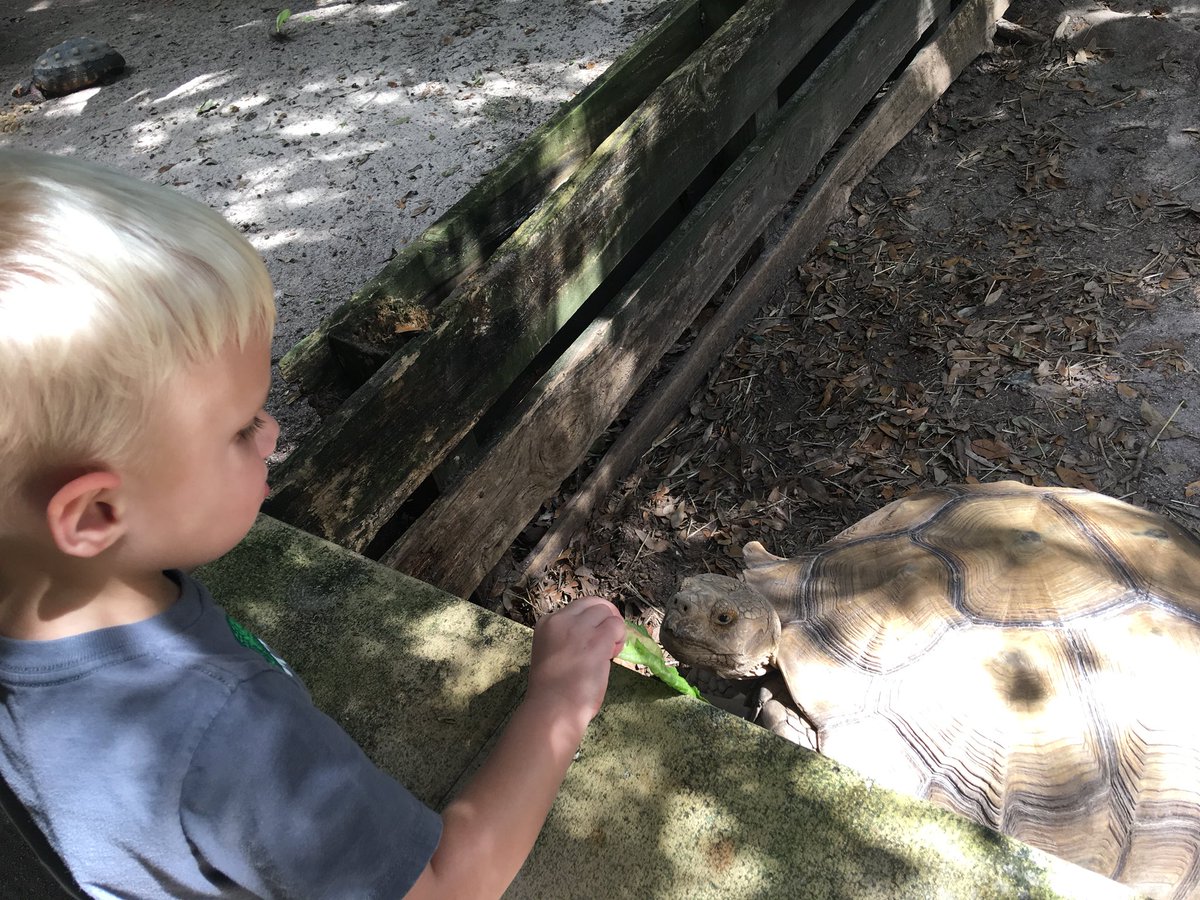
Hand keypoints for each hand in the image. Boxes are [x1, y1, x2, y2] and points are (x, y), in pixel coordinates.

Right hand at [526, 595, 624, 732]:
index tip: (592, 638)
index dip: (590, 621)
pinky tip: (612, 654)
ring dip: (613, 629)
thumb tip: (594, 635)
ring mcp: (579, 628)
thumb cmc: (552, 691)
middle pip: (593, 604)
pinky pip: (617, 626)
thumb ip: (567, 640)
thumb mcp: (552, 653)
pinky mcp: (597, 639)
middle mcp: (561, 619)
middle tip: (608, 639)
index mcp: (547, 623)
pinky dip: (619, 638)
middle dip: (604, 619)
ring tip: (609, 651)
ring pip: (607, 612)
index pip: (577, 608)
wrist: (552, 709)